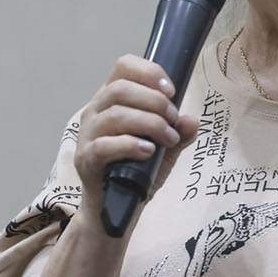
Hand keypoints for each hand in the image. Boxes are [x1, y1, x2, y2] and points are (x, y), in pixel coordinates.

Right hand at [72, 54, 199, 214]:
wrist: (113, 209)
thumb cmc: (135, 172)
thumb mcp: (164, 150)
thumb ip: (178, 134)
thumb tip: (192, 121)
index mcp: (112, 99)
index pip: (123, 66)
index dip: (149, 72)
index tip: (171, 91)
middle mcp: (95, 111)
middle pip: (120, 88)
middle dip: (154, 101)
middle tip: (173, 120)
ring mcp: (87, 135)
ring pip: (115, 114)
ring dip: (149, 123)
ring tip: (168, 139)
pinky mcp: (85, 160)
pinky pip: (103, 145)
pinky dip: (130, 145)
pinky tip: (148, 151)